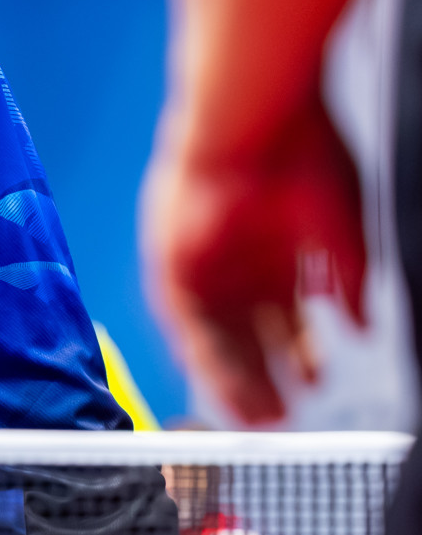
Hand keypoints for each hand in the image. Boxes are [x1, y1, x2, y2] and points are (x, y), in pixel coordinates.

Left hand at [141, 100, 364, 423]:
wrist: (252, 115)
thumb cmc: (302, 150)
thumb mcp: (340, 223)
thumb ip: (348, 277)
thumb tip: (361, 324)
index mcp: (275, 247)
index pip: (282, 313)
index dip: (298, 351)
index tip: (313, 385)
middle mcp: (236, 259)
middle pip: (248, 331)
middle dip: (267, 374)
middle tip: (282, 418)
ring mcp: (203, 259)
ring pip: (216, 332)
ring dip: (235, 376)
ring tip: (256, 419)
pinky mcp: (172, 258)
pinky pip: (182, 320)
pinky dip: (202, 353)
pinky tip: (218, 387)